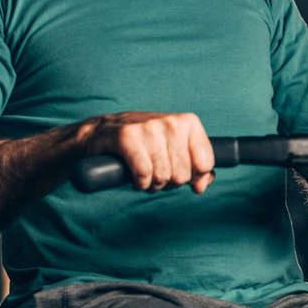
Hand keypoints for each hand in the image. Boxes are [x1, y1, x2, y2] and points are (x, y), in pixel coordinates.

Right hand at [79, 111, 215, 192]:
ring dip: (152, 184)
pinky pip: (144, 173)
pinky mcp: (127, 136)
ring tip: (146, 174)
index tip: (179, 172)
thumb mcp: (175, 150)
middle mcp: (171, 122)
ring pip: (163, 176)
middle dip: (169, 182)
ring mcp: (149, 127)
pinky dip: (140, 182)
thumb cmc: (144, 143)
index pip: (205, 164)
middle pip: (183, 175)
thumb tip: (202, 185)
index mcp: (188, 123)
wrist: (102, 132)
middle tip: (157, 172)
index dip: (193, 176)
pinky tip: (136, 177)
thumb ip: (197, 168)